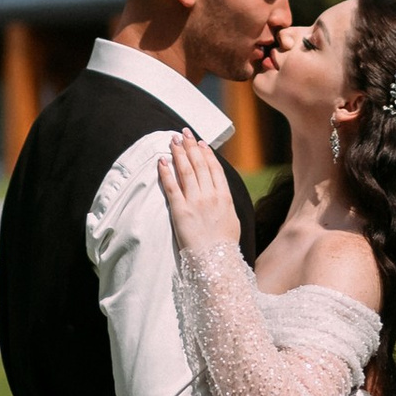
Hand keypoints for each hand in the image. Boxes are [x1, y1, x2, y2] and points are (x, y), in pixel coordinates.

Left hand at [157, 134, 240, 257]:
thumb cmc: (225, 247)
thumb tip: (223, 196)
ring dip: (178, 153)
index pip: (214, 169)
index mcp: (225, 197)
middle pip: (199, 164)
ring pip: (186, 171)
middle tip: (184, 133)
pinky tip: (162, 161)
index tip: (201, 143)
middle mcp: (210, 195)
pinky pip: (171, 187)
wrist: (216, 262)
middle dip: (191, 146)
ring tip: (173, 140)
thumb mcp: (233, 222)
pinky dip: (166, 172)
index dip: (207, 154)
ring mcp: (195, 202)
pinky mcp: (180, 211)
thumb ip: (226, 206)